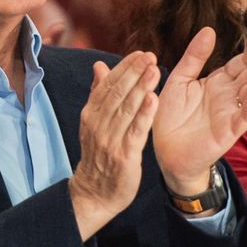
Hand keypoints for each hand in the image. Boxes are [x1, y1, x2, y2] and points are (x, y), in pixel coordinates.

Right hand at [68, 52, 159, 238]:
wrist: (95, 193)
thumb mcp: (94, 123)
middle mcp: (98, 124)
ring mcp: (110, 140)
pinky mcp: (124, 155)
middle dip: (134, 72)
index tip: (140, 53)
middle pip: (117, 93)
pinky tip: (154, 99)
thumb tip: (99, 65)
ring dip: (141, 87)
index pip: (108, 85)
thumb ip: (98, 94)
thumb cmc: (99, 155)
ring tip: (154, 70)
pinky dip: (144, 114)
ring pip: (127, 109)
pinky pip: (135, 131)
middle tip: (150, 56)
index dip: (124, 68)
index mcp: (91, 114)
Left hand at [152, 28, 246, 194]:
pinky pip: (245, 115)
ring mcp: (232, 113)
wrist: (164, 150)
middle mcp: (229, 96)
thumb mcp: (180, 80)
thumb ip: (194, 57)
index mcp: (218, 82)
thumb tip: (208, 29)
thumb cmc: (172, 116)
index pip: (241, 62)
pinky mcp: (229, 131)